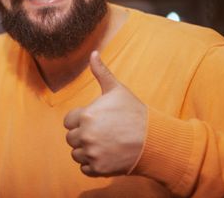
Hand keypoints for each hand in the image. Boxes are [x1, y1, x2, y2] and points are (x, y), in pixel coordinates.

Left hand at [64, 51, 146, 176]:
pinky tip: (106, 155)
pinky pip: (85, 168)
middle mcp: (85, 135)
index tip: (95, 120)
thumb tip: (93, 53)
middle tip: (101, 133)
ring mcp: (92, 153)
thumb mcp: (117, 90)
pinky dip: (93, 164)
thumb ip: (101, 72)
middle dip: (83, 135)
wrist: (155, 140)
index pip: (68, 121)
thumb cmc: (135, 113)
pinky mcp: (99, 169)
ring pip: (77, 154)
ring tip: (104, 144)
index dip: (80, 120)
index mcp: (85, 116)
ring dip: (86, 150)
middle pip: (71, 138)